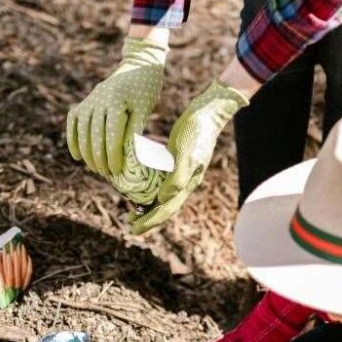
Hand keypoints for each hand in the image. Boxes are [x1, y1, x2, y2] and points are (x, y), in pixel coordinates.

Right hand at [67, 37, 167, 176]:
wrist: (138, 67)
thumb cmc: (145, 91)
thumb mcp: (144, 110)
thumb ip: (134, 131)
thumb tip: (129, 158)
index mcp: (115, 102)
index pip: (111, 135)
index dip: (113, 155)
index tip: (116, 170)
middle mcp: (98, 100)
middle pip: (94, 136)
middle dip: (99, 158)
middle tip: (106, 174)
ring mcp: (88, 101)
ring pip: (82, 132)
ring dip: (87, 153)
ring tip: (95, 169)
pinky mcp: (83, 102)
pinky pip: (73, 122)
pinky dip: (73, 139)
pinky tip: (77, 156)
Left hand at [130, 79, 247, 234]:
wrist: (209, 111)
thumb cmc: (197, 130)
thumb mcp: (184, 151)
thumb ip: (177, 176)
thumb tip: (163, 198)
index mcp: (188, 182)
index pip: (167, 208)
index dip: (150, 221)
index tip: (134, 230)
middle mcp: (185, 181)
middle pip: (166, 207)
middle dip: (149, 218)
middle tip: (132, 226)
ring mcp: (182, 172)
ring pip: (164, 196)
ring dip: (150, 206)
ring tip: (134, 212)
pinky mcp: (178, 162)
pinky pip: (163, 181)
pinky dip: (152, 188)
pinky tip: (143, 187)